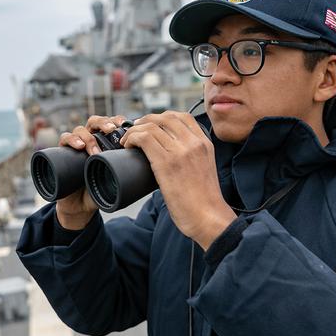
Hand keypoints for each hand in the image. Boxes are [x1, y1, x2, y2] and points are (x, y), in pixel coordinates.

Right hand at [55, 114, 127, 229]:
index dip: (117, 120)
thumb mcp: (117, 180)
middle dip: (104, 123)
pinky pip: (64, 138)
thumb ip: (131, 176)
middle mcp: (90, 140)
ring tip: (94, 149)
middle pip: (96, 121)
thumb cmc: (100, 189)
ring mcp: (76, 145)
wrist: (80, 205)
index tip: (127, 124)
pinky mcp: (62, 152)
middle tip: (112, 130)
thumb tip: (154, 176)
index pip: (111, 124)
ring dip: (88, 136)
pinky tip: (79, 146)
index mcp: (104, 142)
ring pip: (80, 129)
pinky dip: (71, 139)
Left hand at [119, 111, 235, 249]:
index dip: (162, 117)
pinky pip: (144, 138)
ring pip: (151, 126)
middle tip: (134, 130)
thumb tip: (168, 155)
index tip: (151, 125)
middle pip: (165, 117)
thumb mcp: (204, 169)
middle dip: (145, 120)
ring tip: (127, 140)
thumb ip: (192, 157)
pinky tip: (127, 145)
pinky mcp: (166, 163)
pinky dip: (132, 138)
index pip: (183, 117)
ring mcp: (180, 151)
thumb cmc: (204, 201)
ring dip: (134, 130)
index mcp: (204, 143)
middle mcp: (193, 143)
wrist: (209, 218)